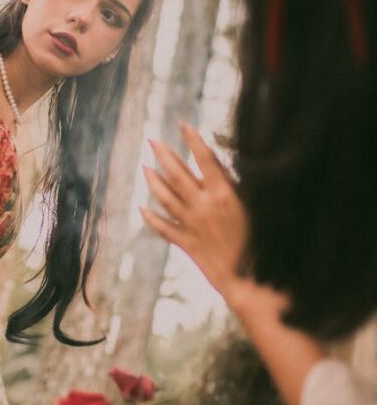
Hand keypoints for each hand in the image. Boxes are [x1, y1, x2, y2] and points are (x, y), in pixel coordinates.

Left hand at [141, 122, 249, 302]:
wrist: (250, 280)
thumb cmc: (263, 242)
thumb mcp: (257, 207)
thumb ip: (240, 186)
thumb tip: (227, 166)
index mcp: (224, 194)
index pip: (204, 160)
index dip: (193, 140)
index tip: (183, 124)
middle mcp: (203, 206)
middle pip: (178, 175)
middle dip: (164, 155)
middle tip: (153, 140)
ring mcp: (192, 225)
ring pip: (166, 198)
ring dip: (153, 181)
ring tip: (145, 167)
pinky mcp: (187, 243)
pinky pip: (164, 228)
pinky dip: (152, 218)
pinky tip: (142, 208)